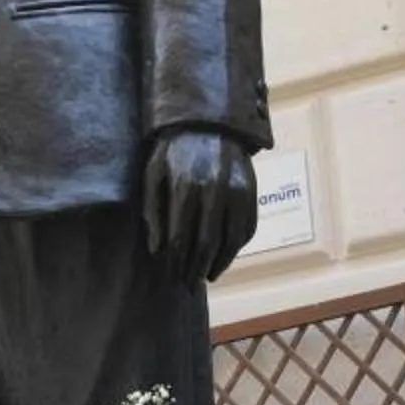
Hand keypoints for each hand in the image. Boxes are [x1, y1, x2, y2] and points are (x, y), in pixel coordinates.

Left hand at [144, 129, 256, 283]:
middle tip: (188, 284)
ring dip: (221, 263)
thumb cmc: (171, 149)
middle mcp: (214, 188)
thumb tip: (158, 251)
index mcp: (185, 185)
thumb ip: (153, 211)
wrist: (206, 119)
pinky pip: (249, 225)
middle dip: (196, 268)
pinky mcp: (251, 188)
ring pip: (231, 238)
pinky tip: (227, 255)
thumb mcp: (152, 174)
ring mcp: (237, 188)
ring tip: (208, 276)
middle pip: (207, 242)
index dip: (176, 261)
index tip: (171, 275)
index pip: (181, 236)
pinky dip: (239, 246)